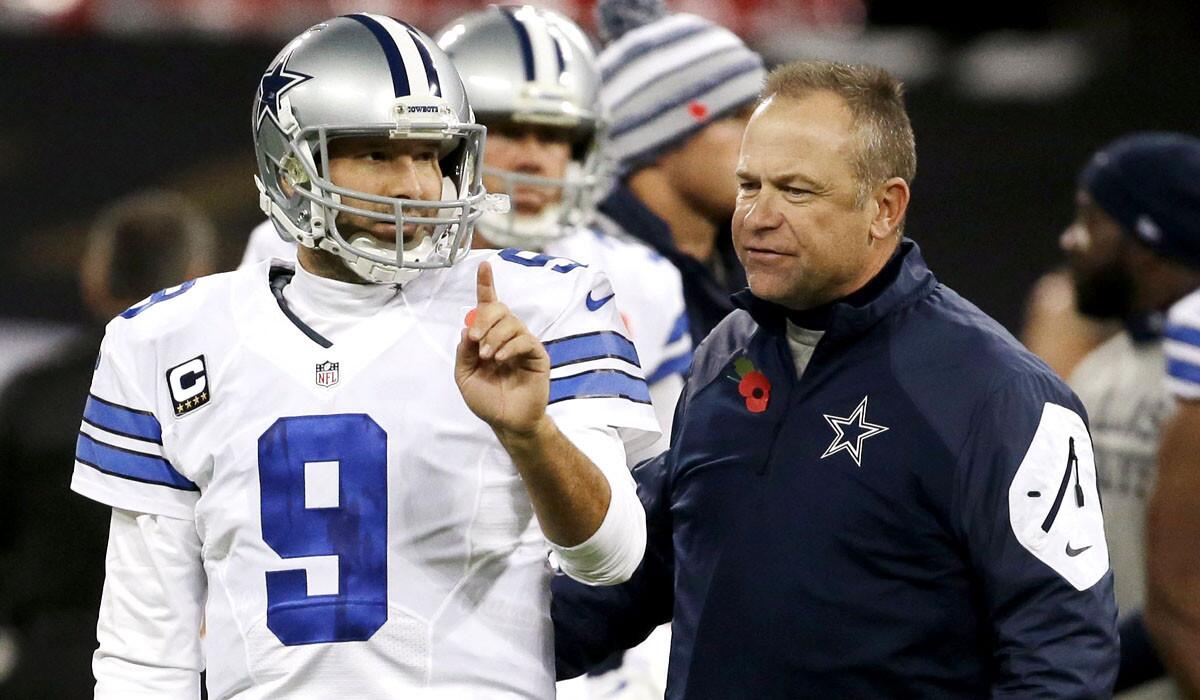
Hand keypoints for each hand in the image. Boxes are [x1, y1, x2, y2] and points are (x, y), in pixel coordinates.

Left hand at [455, 261, 550, 434]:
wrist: (507, 422)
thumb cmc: (487, 400)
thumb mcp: (464, 376)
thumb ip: (463, 352)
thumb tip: (467, 328)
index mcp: (489, 337)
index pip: (488, 305)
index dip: (486, 284)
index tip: (484, 265)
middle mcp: (507, 336)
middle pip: (499, 309)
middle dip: (484, 319)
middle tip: (474, 340)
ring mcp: (524, 344)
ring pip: (511, 323)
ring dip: (494, 337)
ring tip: (487, 357)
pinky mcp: (537, 355)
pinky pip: (525, 339)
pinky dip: (509, 346)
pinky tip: (501, 359)